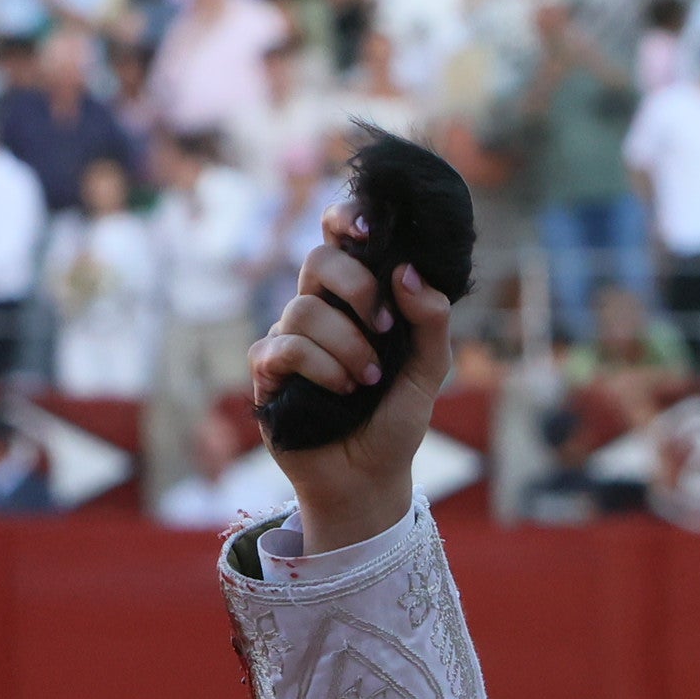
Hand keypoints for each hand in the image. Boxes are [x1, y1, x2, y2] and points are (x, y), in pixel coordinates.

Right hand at [248, 196, 450, 553]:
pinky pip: (285, 346)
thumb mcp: (429, 371)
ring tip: (367, 382)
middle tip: (385, 328)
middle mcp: (320, 310)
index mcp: (356, 299)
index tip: (366, 227)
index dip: (345, 220)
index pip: (339, 239)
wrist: (369, 478)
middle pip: (318, 259)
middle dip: (357, 288)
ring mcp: (289, 337)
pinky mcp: (268, 371)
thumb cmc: (395, 421)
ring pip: (304, 308)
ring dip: (347, 347)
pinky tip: (342, 391)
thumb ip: (431, 321)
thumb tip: (406, 272)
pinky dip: (322, 367)